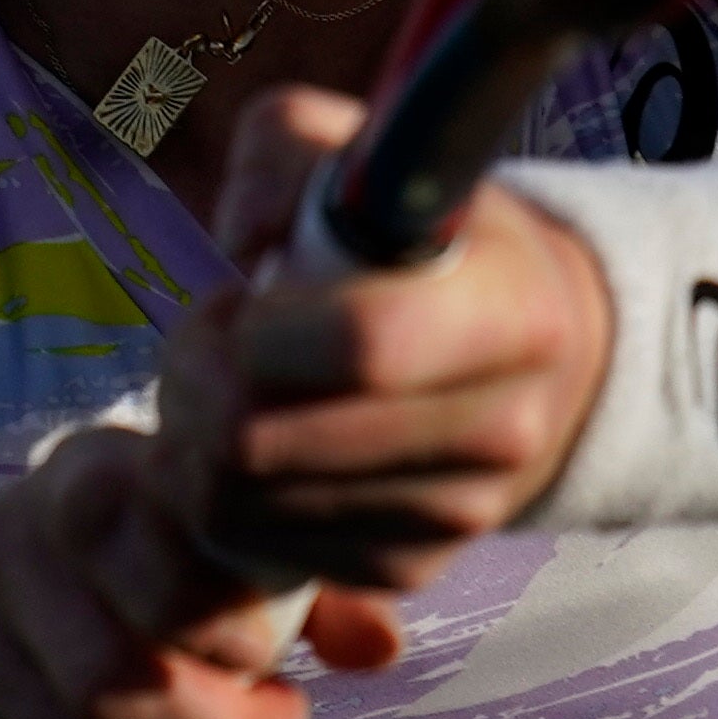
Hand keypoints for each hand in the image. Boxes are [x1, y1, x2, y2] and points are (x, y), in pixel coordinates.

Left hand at [181, 87, 619, 591]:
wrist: (524, 351)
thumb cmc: (417, 240)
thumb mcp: (361, 153)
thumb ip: (284, 151)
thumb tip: (247, 240)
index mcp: (514, 311)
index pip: (361, 344)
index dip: (257, 328)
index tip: (241, 300)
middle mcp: (503, 428)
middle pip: (264, 443)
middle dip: (195, 383)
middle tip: (210, 342)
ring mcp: (458, 513)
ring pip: (238, 508)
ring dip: (193, 441)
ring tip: (228, 384)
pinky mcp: (408, 567)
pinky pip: (257, 550)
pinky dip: (223, 497)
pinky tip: (256, 440)